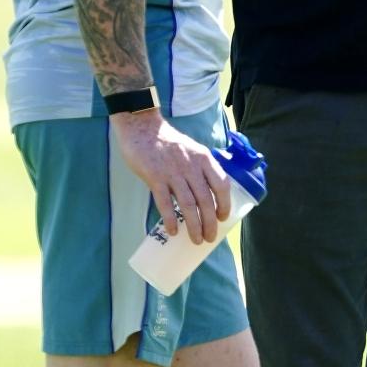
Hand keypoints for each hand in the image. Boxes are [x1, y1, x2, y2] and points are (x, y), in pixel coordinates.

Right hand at [111, 110, 231, 243]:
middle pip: (206, 200)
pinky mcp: (155, 177)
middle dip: (210, 223)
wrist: (141, 126)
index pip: (222, 184)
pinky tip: (173, 231)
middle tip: (209, 237)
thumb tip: (206, 195)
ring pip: (188, 205)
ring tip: (196, 240)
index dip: (225, 204)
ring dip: (194, 226)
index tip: (222, 217)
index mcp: (204, 158)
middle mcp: (191, 166)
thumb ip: (199, 168)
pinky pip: (165, 203)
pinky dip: (170, 219)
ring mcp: (173, 172)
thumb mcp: (191, 149)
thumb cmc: (167, 141)